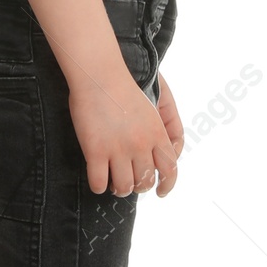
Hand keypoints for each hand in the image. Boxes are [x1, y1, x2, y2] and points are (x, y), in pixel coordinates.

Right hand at [68, 57, 178, 198]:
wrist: (99, 75)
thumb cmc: (123, 85)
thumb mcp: (152, 105)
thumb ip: (160, 126)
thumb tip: (160, 149)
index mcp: (157, 134)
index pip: (170, 170)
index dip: (167, 185)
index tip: (161, 191)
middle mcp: (140, 146)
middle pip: (145, 181)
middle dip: (138, 186)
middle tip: (130, 182)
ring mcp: (118, 150)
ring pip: (124, 186)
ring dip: (119, 189)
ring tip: (113, 184)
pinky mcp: (95, 151)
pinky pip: (98, 182)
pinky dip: (98, 186)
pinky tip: (97, 181)